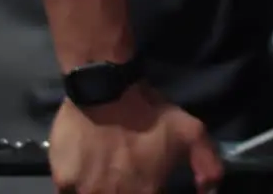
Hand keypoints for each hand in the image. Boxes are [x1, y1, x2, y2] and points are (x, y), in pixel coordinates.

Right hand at [48, 87, 222, 193]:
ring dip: (100, 189)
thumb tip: (209, 192)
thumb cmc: (149, 113)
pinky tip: (84, 170)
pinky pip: (69, 192)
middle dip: (124, 189)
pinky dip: (76, 187)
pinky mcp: (63, 182)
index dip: (150, 191)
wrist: (106, 89)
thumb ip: (208, 165)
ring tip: (105, 174)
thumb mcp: (191, 133)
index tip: (148, 183)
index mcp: (147, 193)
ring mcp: (86, 193)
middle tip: (124, 175)